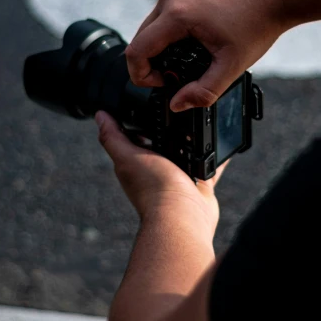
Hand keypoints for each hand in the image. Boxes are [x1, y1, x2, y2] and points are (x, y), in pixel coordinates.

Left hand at [96, 111, 227, 227]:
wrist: (183, 216)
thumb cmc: (153, 190)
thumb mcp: (127, 156)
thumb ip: (112, 136)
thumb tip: (100, 116)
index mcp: (137, 163)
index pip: (135, 137)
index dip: (140, 122)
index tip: (148, 104)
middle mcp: (157, 170)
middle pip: (163, 143)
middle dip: (171, 128)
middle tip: (180, 110)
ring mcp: (179, 177)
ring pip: (187, 152)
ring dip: (193, 140)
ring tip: (200, 120)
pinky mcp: (200, 183)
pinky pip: (210, 165)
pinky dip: (215, 155)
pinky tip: (221, 142)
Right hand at [125, 0, 285, 111]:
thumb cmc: (258, 24)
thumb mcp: (231, 66)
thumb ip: (203, 91)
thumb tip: (177, 104)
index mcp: (177, 14)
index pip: (137, 51)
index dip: (142, 75)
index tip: (164, 83)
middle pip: (141, 38)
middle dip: (152, 62)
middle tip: (177, 76)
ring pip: (153, 24)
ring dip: (162, 46)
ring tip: (190, 58)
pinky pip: (167, 12)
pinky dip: (173, 30)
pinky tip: (197, 40)